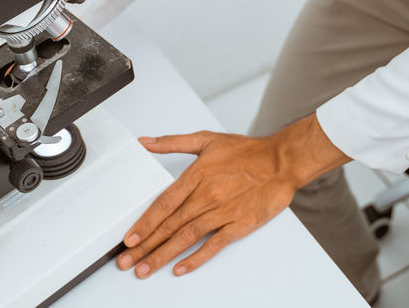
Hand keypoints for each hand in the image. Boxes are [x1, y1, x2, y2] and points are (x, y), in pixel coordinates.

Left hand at [118, 114, 348, 277]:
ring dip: (163, 255)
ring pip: (187, 237)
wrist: (281, 162)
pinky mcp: (239, 225)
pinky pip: (213, 245)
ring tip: (145, 269)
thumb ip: (172, 142)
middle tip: (126, 261)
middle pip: (170, 225)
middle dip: (146, 246)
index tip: (129, 239)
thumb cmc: (246, 151)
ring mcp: (223, 212)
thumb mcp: (206, 139)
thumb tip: (145, 142)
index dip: (144, 223)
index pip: (163, 204)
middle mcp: (207, 195)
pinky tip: (180, 268)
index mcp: (197, 175)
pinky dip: (196, 258)